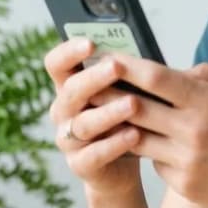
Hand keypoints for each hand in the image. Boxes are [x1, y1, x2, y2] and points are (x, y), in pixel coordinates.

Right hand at [45, 38, 142, 196]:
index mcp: (71, 86)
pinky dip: (114, 144)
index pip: (57, 64)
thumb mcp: (128, 91)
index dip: (69, 52)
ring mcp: (69, 139)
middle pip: (70, 91)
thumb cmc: (127, 117)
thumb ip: (129, 74)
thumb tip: (150, 54)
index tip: (91, 43)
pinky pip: (93, 155)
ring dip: (109, 112)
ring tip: (134, 103)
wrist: (123, 163)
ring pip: (83, 124)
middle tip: (117, 67)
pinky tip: (135, 135)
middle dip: (94, 78)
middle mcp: (64, 111)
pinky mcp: (80, 164)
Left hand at [103, 54, 207, 207]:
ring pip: (137, 137)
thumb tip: (176, 69)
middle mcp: (194, 130)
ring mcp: (187, 160)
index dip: (127, 66)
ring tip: (103, 112)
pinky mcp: (183, 184)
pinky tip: (152, 143)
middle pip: (135, 107)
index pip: (157, 78)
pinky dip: (151, 150)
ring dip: (118, 125)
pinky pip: (155, 161)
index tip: (106, 57)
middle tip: (88, 83)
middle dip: (108, 93)